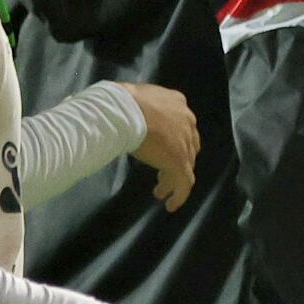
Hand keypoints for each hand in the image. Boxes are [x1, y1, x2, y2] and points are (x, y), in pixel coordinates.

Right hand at [117, 83, 198, 211]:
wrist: (125, 111)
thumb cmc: (121, 102)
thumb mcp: (133, 98)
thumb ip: (137, 107)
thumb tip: (117, 111)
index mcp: (176, 102)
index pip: (180, 123)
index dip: (173, 138)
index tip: (162, 148)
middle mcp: (187, 121)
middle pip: (187, 144)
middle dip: (176, 158)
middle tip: (163, 170)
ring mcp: (185, 142)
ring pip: (185, 165)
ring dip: (172, 178)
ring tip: (160, 190)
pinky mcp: (179, 161)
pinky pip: (184, 183)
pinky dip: (179, 195)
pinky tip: (170, 205)